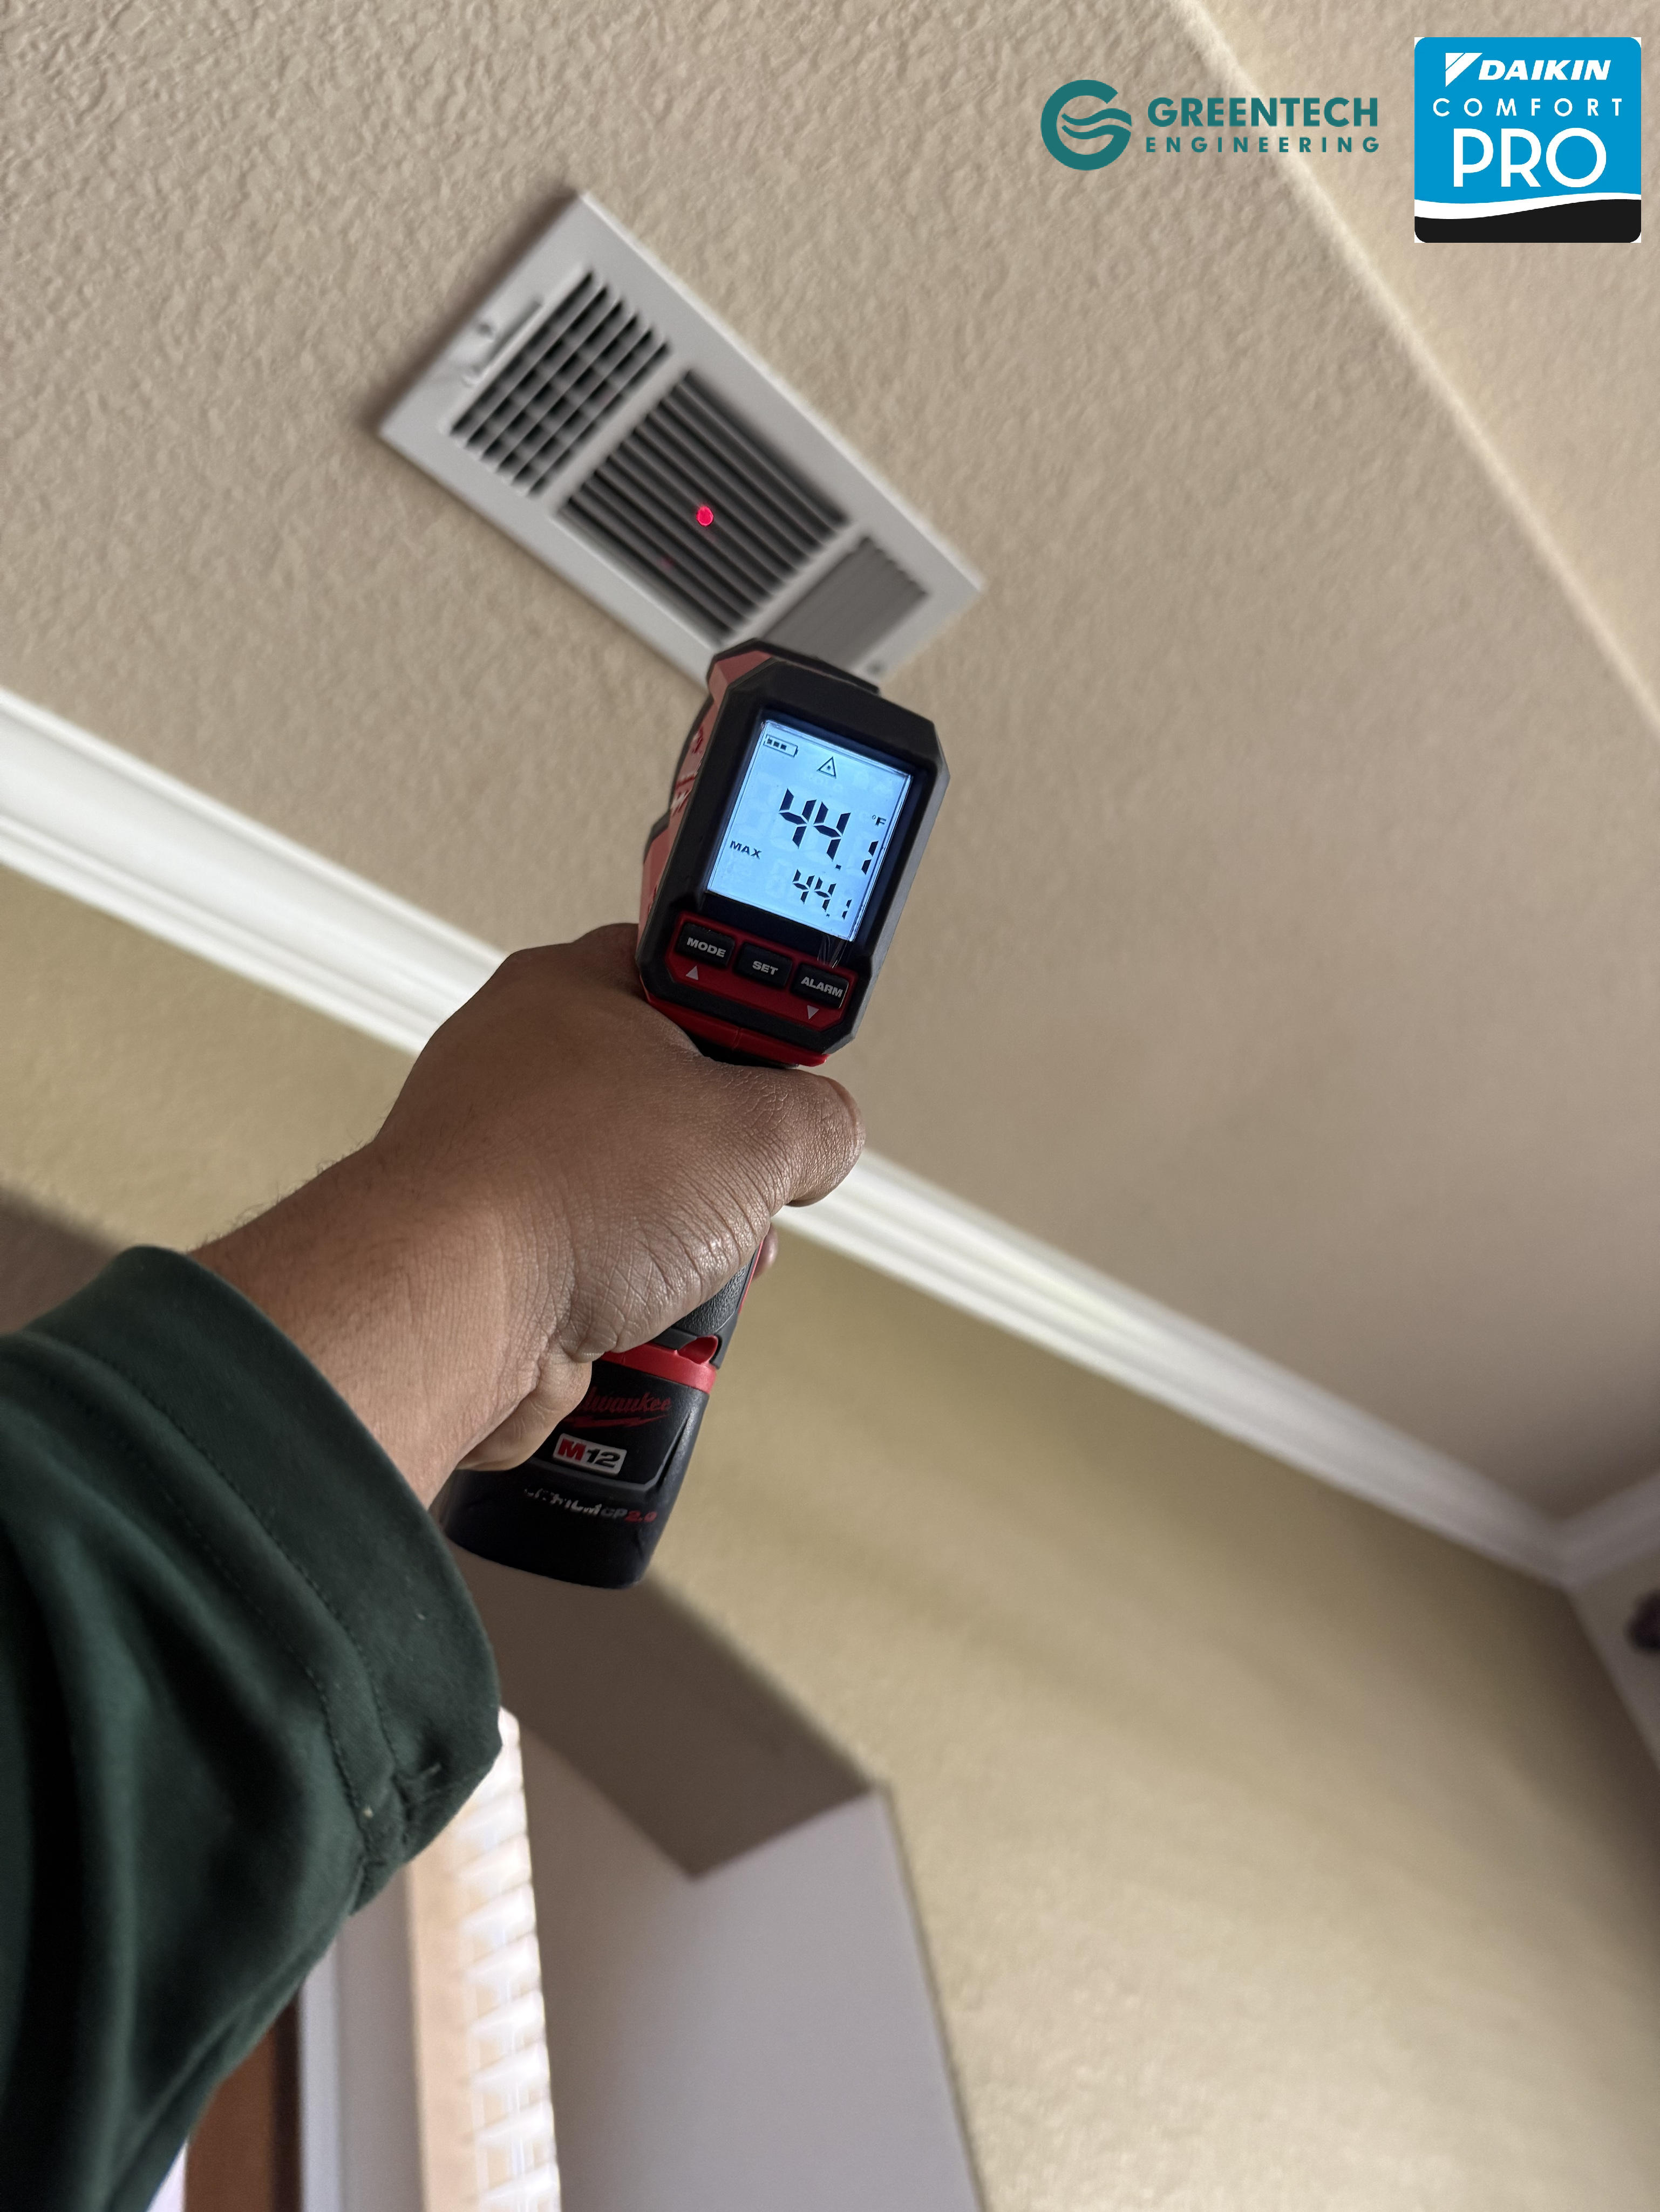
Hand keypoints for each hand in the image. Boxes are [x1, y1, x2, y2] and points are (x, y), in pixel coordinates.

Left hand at [194, 926, 862, 1500]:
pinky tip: (642, 1311)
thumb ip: (819, 1118)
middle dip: (730, 1165)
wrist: (447, 1311)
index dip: (763, 1027)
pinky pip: (596, 1258)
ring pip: (640, 1190)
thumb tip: (821, 1138)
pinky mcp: (490, 1241)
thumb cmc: (564, 1191)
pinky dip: (631, 1293)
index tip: (795, 1077)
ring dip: (687, 1241)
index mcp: (579, 985)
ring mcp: (503, 1153)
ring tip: (690, 1263)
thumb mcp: (758, 1134)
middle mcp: (528, 1058)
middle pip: (679, 1099)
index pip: (699, 971)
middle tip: (745, 1188)